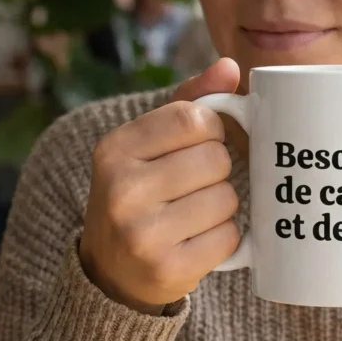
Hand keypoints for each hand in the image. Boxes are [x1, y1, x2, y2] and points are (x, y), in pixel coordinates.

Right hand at [79, 58, 242, 313]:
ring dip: (223, 206)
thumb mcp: (149, 145)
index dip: (213, 129)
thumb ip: (189, 101)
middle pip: (217, 158)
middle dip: (218, 171)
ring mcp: (142, 233)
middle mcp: (122, 190)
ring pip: (227, 198)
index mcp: (115, 149)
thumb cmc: (141, 194)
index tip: (202, 143)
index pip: (193, 117)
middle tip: (195, 185)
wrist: (111, 273)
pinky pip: (230, 237)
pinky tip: (198, 240)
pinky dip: (224, 238)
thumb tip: (229, 66)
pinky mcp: (167, 269)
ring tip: (194, 214)